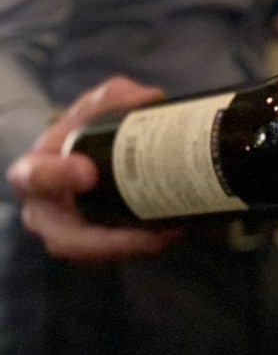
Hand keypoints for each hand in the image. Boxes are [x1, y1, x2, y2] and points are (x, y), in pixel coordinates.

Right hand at [6, 77, 182, 262]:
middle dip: (104, 239)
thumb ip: (114, 98)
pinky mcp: (91, 249)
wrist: (87, 159)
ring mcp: (66, 235)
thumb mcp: (96, 107)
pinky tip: (167, 234)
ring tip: (165, 235)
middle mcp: (44, 211)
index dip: (56, 176)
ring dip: (129, 248)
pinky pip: (111, 257)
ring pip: (92, 254)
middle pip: (64, 238)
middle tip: (147, 233)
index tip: (88, 172)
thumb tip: (149, 98)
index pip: (33, 177)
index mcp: (34, 171)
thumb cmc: (83, 132)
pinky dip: (138, 248)